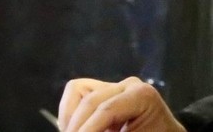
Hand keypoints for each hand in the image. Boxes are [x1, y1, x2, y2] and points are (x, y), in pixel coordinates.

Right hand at [58, 76, 184, 131]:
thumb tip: (86, 131)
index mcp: (143, 95)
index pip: (107, 109)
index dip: (87, 129)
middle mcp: (128, 85)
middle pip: (89, 101)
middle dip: (76, 126)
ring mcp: (114, 86)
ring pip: (76, 93)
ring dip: (71, 119)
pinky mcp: (101, 92)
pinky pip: (75, 96)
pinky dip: (70, 115)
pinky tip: (78, 130)